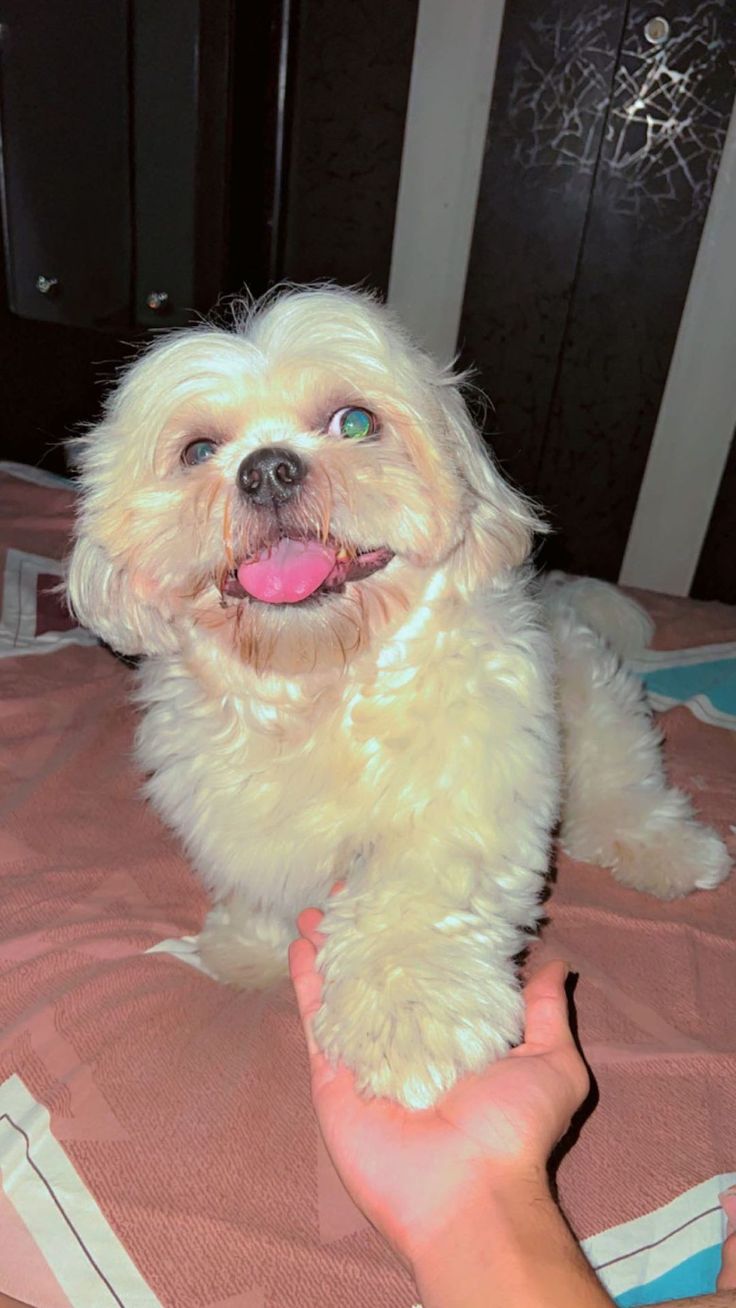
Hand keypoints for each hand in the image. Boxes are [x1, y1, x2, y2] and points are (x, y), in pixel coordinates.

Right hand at [289, 908, 588, 1267]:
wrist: (466, 1196)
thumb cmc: (514, 1131)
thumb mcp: (552, 1062)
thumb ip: (546, 1010)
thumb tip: (554, 962)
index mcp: (459, 1032)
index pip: (437, 967)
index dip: (423, 927)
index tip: (411, 886)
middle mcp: (411, 1038)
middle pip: (383, 971)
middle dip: (369, 930)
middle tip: (354, 886)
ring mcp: (369, 1055)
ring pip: (345, 988)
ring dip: (331, 946)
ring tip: (318, 906)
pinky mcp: (334, 1076)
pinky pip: (318, 1021)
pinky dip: (307, 983)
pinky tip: (301, 944)